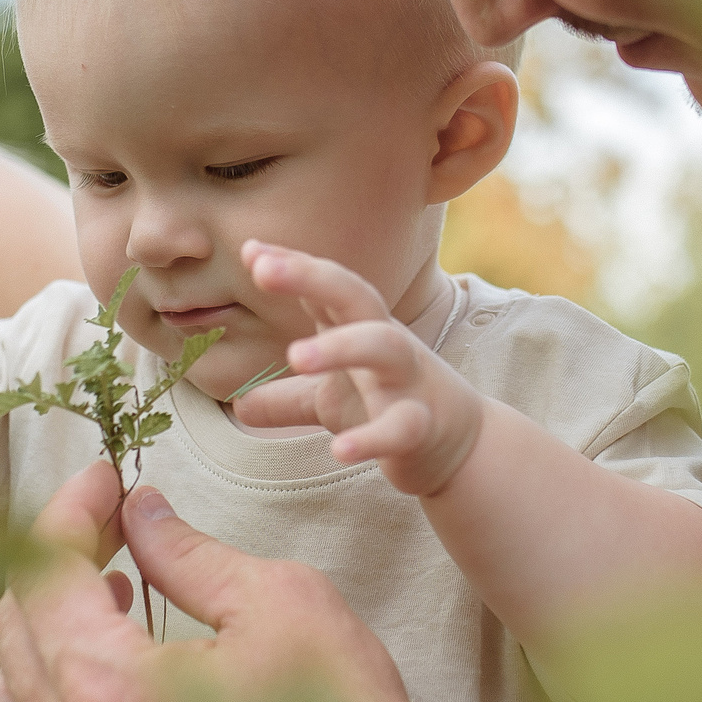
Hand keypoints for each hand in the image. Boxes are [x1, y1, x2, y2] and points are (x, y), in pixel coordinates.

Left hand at [0, 463, 431, 701]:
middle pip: (14, 636)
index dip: (70, 513)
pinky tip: (115, 689)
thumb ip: (187, 553)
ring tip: (107, 608)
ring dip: (43, 643)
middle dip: (54, 569)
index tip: (102, 482)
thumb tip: (139, 514)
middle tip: (111, 533)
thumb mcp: (280, 604)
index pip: (44, 577)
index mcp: (109, 695)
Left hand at [234, 241, 484, 495]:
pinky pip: (400, 427)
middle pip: (355, 294)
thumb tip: (239, 405)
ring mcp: (408, 381)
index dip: (292, 266)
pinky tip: (339, 450)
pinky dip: (372, 437)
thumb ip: (286, 398)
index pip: (326, 286)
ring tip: (296, 356)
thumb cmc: (389, 405)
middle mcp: (386, 342)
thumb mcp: (332, 400)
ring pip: (383, 347)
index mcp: (360, 328)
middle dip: (312, 276)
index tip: (250, 251)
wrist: (462, 445)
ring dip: (341, 346)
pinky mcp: (423, 426)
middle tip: (263, 271)